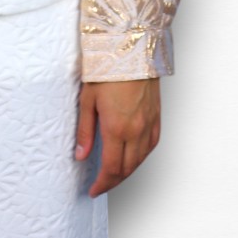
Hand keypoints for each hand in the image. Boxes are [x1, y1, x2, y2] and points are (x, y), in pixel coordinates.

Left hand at [75, 78, 160, 196]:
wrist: (131, 47)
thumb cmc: (107, 68)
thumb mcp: (88, 99)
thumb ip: (85, 130)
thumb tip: (81, 155)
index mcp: (116, 127)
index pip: (111, 169)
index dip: (102, 184)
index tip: (93, 190)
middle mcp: (136, 130)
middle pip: (127, 169)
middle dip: (113, 181)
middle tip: (101, 185)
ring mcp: (148, 124)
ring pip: (140, 160)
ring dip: (127, 172)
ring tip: (114, 174)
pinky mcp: (156, 116)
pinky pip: (152, 145)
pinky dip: (141, 157)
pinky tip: (134, 157)